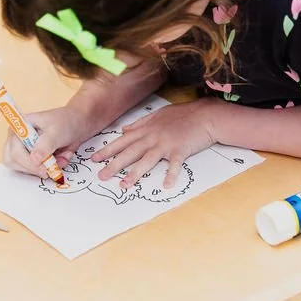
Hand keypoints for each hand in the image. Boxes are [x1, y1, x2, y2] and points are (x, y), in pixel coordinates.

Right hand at [1, 106, 93, 176]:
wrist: (78, 124)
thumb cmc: (65, 122)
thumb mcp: (56, 132)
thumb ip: (45, 145)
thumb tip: (34, 160)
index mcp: (18, 129)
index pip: (15, 151)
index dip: (27, 162)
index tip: (44, 168)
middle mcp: (18, 140)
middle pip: (14, 162)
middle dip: (34, 168)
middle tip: (51, 168)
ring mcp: (24, 150)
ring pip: (24, 170)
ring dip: (43, 169)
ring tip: (59, 159)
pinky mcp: (33, 159)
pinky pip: (36, 172)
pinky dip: (49, 169)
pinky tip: (60, 159)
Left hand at [91, 100, 217, 188]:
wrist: (205, 114)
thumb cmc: (183, 115)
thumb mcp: (158, 115)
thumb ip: (140, 124)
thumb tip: (124, 130)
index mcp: (147, 129)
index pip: (123, 141)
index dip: (107, 150)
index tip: (94, 159)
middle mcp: (153, 137)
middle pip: (130, 152)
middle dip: (114, 165)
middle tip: (101, 176)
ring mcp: (166, 144)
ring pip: (147, 160)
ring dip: (135, 173)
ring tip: (124, 185)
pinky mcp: (181, 150)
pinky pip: (174, 165)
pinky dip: (170, 175)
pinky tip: (165, 185)